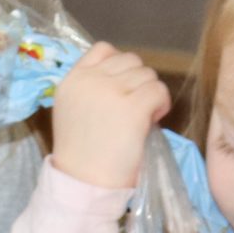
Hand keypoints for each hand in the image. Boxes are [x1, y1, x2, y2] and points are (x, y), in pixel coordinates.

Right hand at [50, 44, 170, 190]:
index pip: (103, 49)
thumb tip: (126, 78)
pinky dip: (162, 105)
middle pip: (131, 60)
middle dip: (137, 81)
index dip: (120, 66)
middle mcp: (89, 79)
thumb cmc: (81, 154)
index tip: (122, 88)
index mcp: (71, 80)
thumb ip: (90, 88)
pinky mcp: (132, 106)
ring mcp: (111, 91)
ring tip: (142, 117)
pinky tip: (151, 121)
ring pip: (148, 74)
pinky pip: (159, 91)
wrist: (84, 182)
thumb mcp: (72, 110)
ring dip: (150, 94)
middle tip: (134, 107)